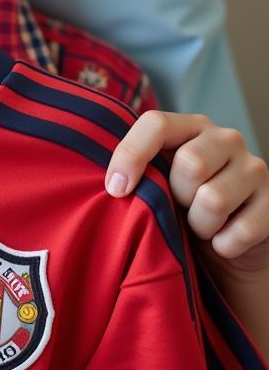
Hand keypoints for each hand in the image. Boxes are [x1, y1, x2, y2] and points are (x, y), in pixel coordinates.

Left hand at [106, 111, 268, 272]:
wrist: (228, 244)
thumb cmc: (181, 206)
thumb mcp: (159, 181)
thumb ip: (142, 170)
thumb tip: (114, 186)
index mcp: (190, 127)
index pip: (157, 123)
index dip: (132, 154)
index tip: (115, 189)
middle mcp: (227, 139)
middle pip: (191, 163)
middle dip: (176, 195)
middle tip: (178, 206)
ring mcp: (255, 169)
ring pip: (214, 199)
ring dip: (199, 225)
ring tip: (199, 225)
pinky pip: (239, 231)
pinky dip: (222, 245)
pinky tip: (221, 241)